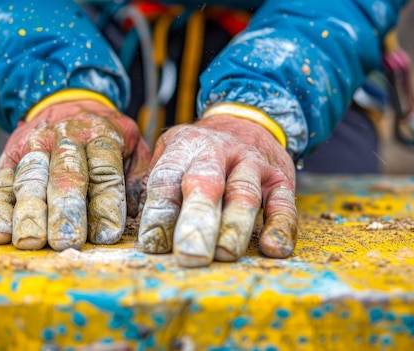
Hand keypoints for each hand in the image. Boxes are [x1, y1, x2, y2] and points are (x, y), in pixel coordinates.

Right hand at [0, 99, 148, 249]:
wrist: (65, 102)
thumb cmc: (105, 138)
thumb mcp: (132, 145)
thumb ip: (138, 177)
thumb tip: (144, 213)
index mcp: (101, 136)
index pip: (105, 170)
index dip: (106, 203)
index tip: (107, 234)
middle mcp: (66, 140)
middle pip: (66, 176)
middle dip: (67, 210)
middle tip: (68, 241)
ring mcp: (34, 148)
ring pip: (31, 180)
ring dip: (30, 213)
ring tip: (31, 241)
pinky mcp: (8, 160)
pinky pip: (1, 185)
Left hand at [138, 115, 296, 266]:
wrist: (248, 121)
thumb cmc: (200, 153)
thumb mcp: (171, 154)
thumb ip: (153, 184)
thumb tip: (129, 222)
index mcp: (184, 148)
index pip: (167, 181)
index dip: (159, 213)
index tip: (152, 244)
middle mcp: (217, 152)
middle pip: (205, 186)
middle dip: (196, 222)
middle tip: (189, 254)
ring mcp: (251, 164)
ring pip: (244, 194)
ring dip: (234, 227)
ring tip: (225, 254)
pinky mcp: (280, 178)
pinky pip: (284, 203)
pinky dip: (281, 226)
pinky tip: (274, 249)